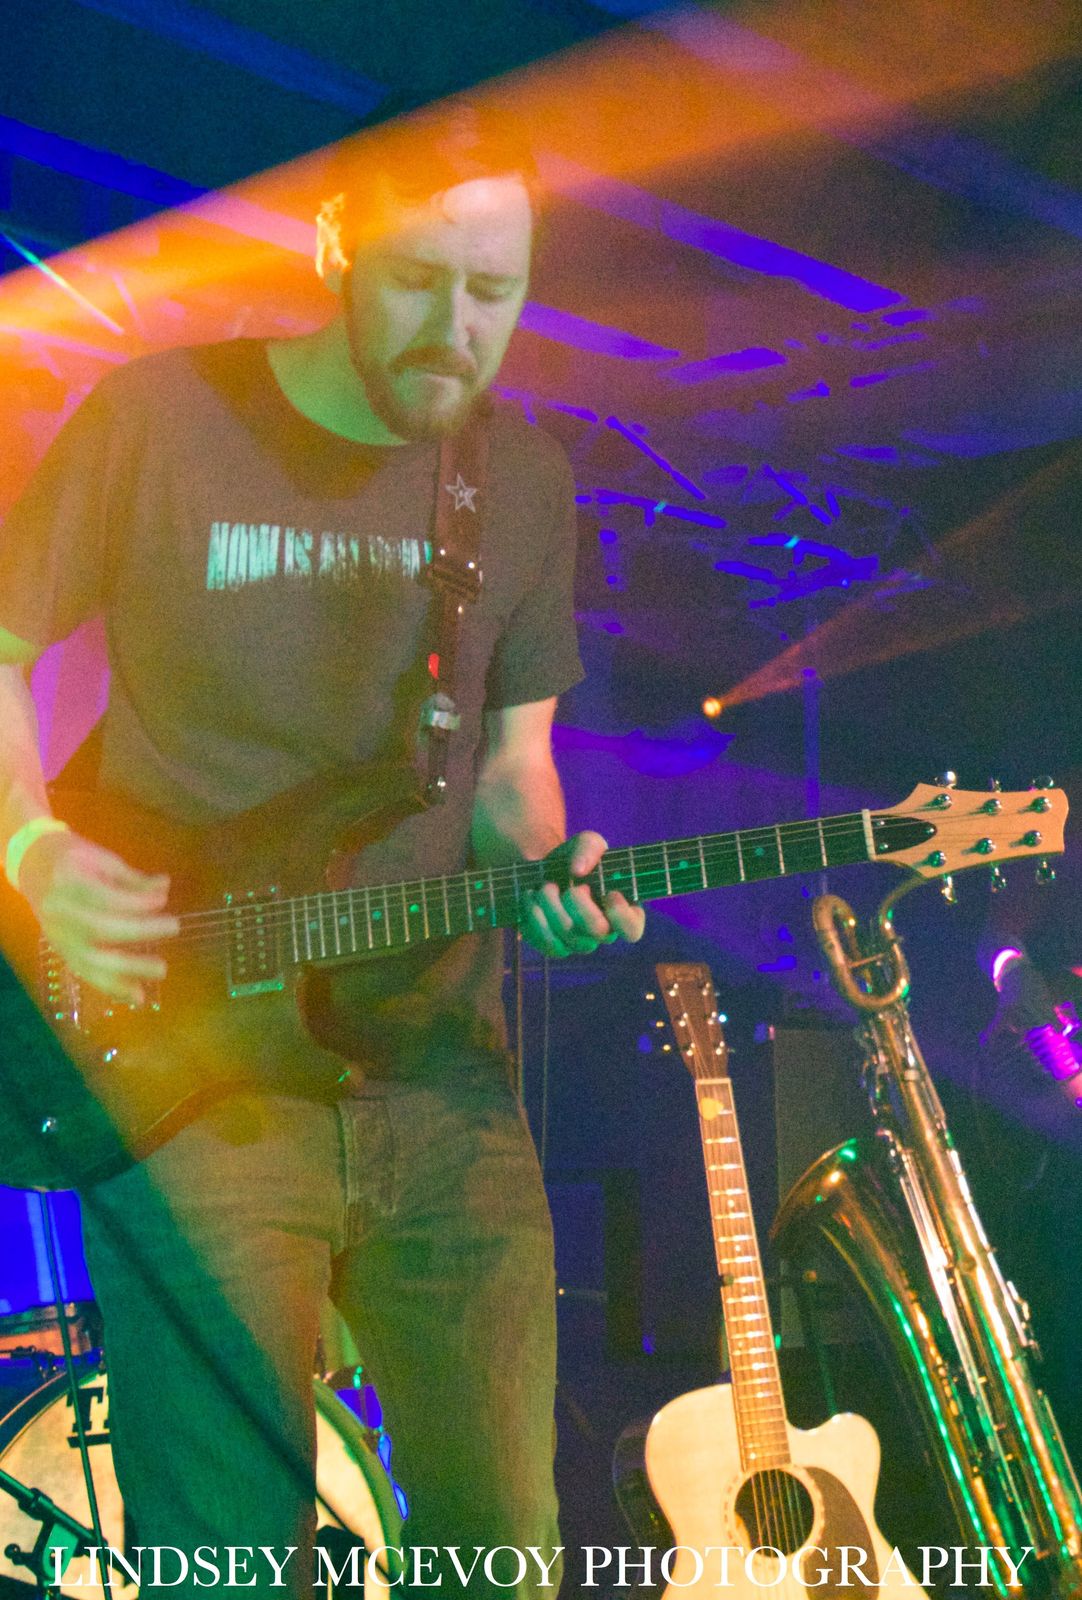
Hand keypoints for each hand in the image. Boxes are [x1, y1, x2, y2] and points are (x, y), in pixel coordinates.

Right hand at [18, 830, 180, 1005]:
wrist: (34, 866)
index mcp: (67, 881)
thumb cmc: (73, 858)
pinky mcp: (61, 951)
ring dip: (127, 969)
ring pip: (90, 960)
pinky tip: (137, 994)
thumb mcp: (102, 859)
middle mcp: (58, 912)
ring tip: (160, 970)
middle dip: (139, 931)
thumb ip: (132, 879)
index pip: (105, 898)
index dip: (137, 902)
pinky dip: (112, 986)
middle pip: (99, 930)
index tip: (163, 900)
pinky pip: (86, 973)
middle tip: (174, 927)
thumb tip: (164, 888)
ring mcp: (57, 935)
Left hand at [520, 830, 645, 958]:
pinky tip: (532, 897)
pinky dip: (536, 916)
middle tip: (570, 886)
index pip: (632, 929)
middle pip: (598, 932)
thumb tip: (577, 871)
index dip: (621, 915)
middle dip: (579, 903)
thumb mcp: (586, 843)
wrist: (544, 871)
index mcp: (622, 911)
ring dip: (552, 905)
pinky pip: (548, 943)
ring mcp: (579, 942)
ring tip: (545, 886)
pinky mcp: (555, 946)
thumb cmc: (575, 859)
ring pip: (569, 936)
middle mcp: (603, 932)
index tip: (609, 893)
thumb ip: (588, 848)